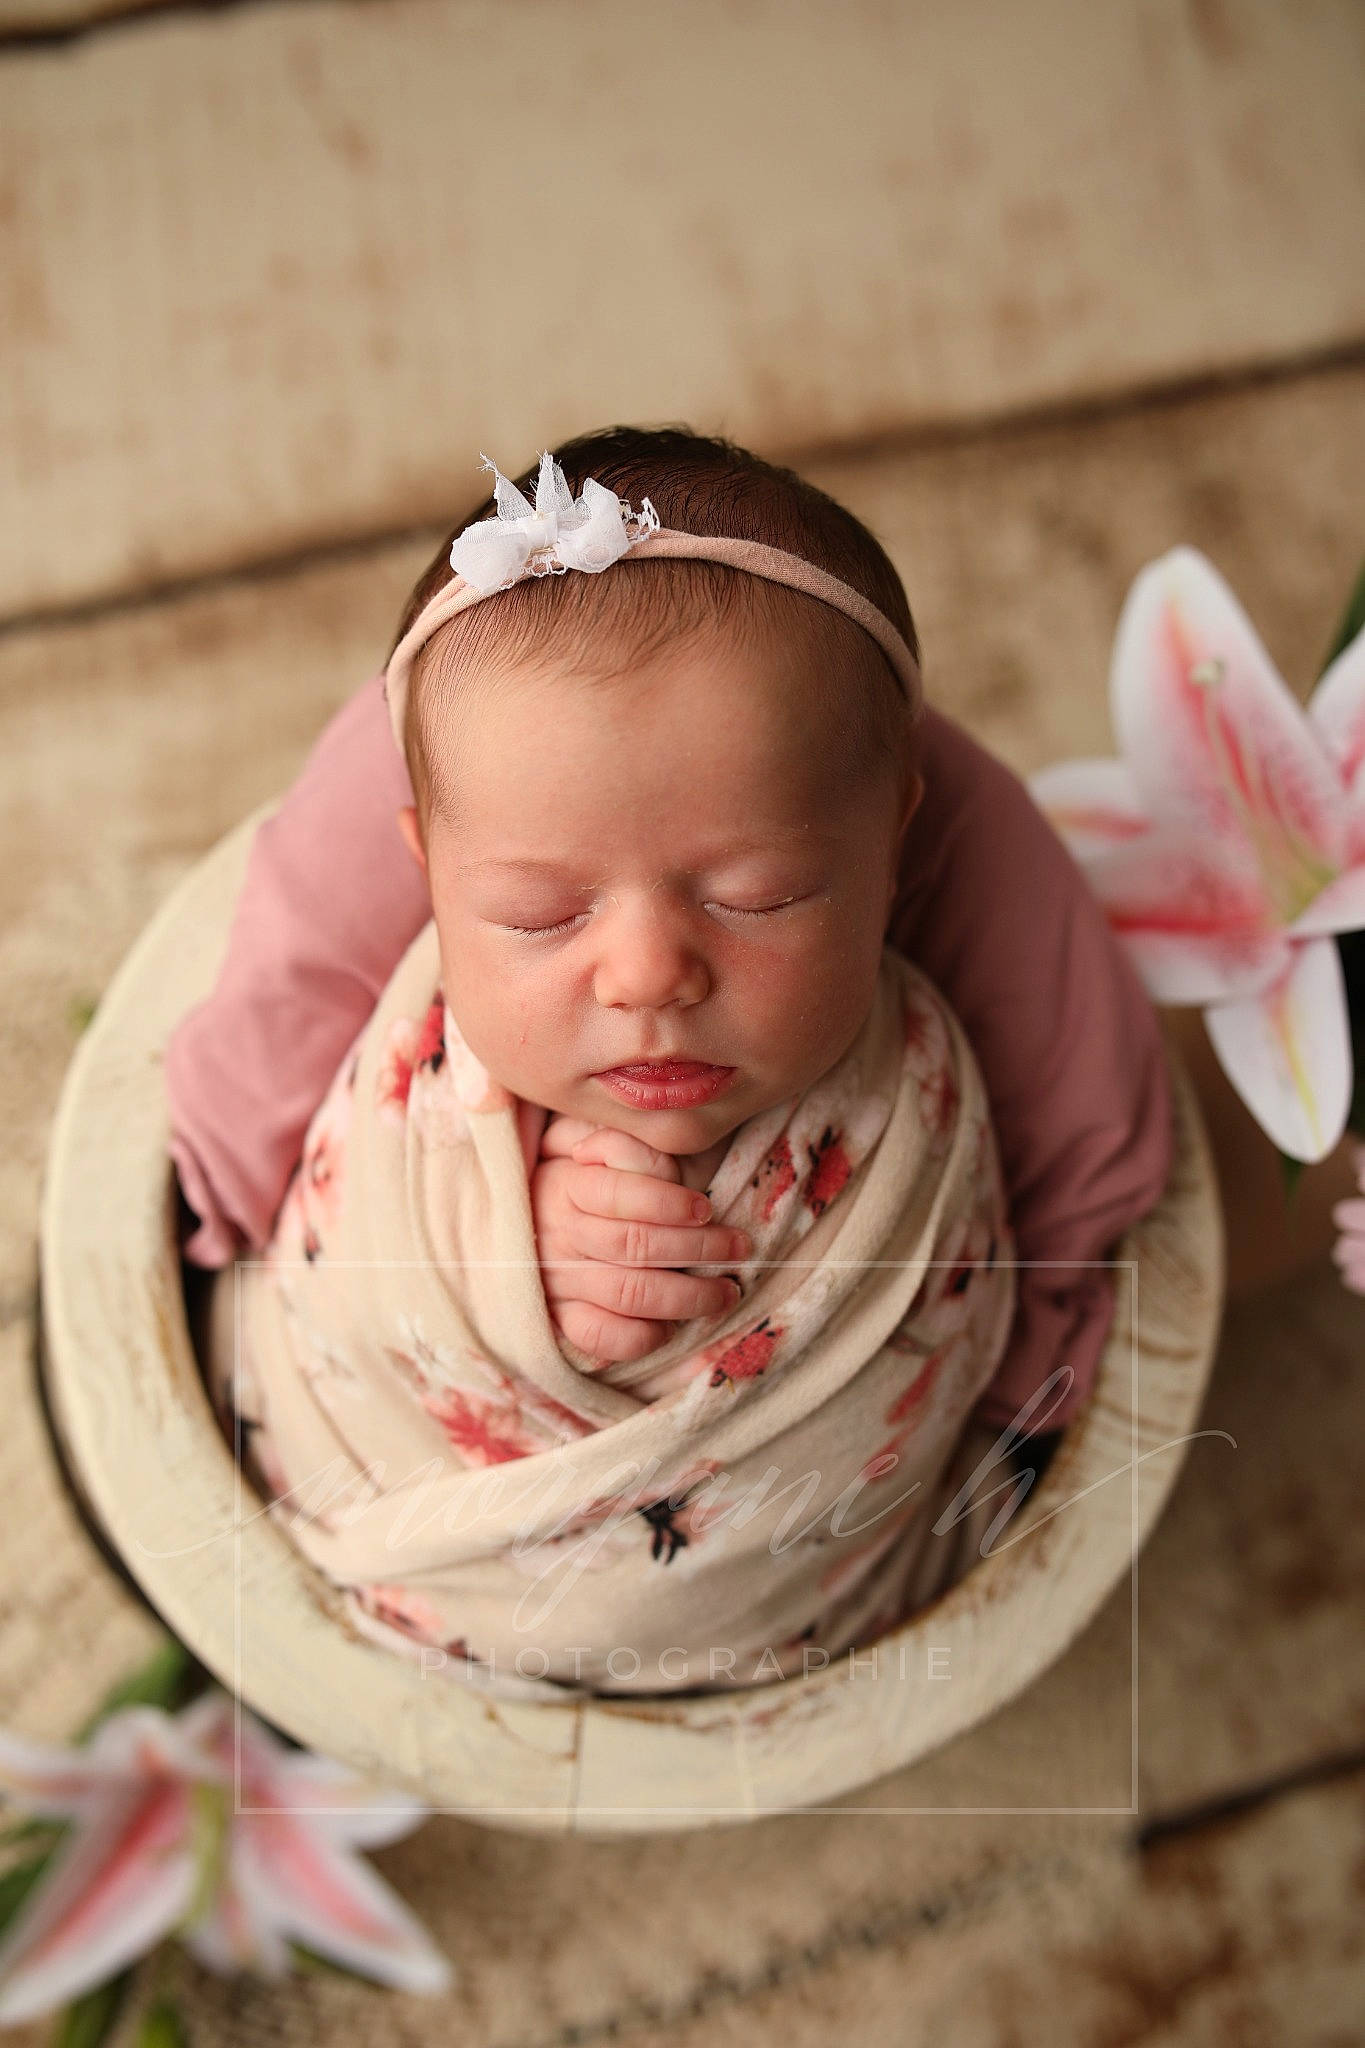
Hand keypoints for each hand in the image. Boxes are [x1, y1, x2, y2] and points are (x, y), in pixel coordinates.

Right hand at [529, 1116, 749, 1365]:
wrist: (517, 1224)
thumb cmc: (571, 1179)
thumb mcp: (581, 1143)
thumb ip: (616, 1143)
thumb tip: (640, 1159)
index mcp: (567, 1187)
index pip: (618, 1195)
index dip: (668, 1203)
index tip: (707, 1209)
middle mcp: (561, 1237)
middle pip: (635, 1246)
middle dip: (698, 1249)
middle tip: (739, 1248)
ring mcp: (559, 1282)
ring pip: (630, 1294)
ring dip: (688, 1296)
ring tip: (725, 1291)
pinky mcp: (561, 1320)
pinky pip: (603, 1338)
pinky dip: (644, 1336)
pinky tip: (671, 1325)